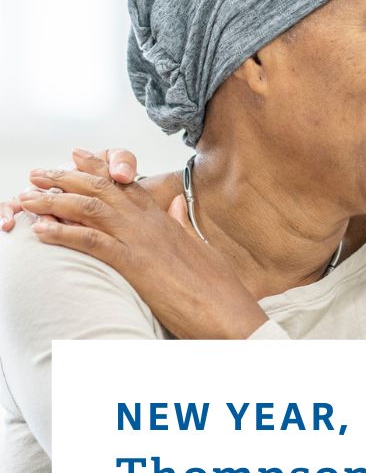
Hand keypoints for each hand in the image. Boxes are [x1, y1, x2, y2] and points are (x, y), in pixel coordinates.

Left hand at [18, 150, 268, 338]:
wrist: (231, 315)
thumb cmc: (220, 291)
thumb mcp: (203, 249)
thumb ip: (182, 224)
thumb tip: (175, 203)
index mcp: (167, 223)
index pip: (129, 186)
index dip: (100, 169)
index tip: (78, 157)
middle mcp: (153, 225)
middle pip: (104, 189)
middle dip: (67, 178)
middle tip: (38, 172)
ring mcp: (143, 242)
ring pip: (91, 209)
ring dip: (55, 201)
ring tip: (28, 198)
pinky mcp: (136, 265)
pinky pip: (92, 242)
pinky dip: (63, 234)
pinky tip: (41, 232)